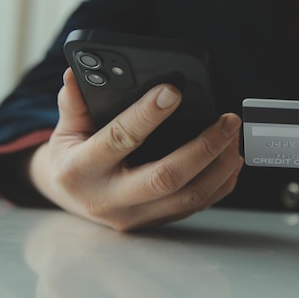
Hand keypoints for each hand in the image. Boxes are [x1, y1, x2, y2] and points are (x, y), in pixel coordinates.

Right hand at [29, 68, 242, 229]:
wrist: (70, 199)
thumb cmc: (71, 158)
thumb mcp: (64, 130)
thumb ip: (73, 103)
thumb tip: (75, 74)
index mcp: (82, 170)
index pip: (120, 139)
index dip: (147, 115)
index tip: (173, 91)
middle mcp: (110, 199)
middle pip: (166, 177)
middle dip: (204, 148)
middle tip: (228, 121)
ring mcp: (135, 216)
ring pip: (189, 196)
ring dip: (220, 166)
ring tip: (234, 136)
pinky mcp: (156, 222)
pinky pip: (196, 205)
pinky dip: (221, 183)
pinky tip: (231, 159)